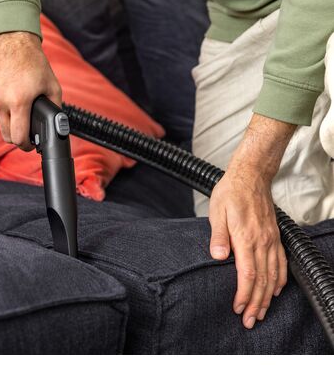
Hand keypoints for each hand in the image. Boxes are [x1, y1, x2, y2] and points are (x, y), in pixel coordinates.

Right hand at [0, 31, 61, 150]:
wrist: (12, 41)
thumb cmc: (34, 62)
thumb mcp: (52, 86)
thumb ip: (55, 108)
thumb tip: (56, 126)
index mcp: (19, 101)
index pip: (18, 137)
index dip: (26, 145)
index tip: (30, 144)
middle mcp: (0, 101)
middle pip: (6, 136)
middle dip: (17, 137)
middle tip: (25, 133)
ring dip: (8, 122)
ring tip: (18, 107)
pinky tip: (8, 97)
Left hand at [208, 114, 295, 328]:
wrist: (251, 176)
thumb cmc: (230, 193)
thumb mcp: (217, 211)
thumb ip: (218, 236)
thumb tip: (218, 257)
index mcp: (246, 238)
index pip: (248, 274)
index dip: (244, 294)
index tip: (238, 309)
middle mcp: (262, 242)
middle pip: (262, 280)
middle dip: (256, 304)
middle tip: (250, 321)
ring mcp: (271, 240)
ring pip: (273, 275)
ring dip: (267, 297)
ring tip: (261, 313)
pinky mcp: (274, 237)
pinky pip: (281, 263)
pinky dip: (279, 280)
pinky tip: (275, 290)